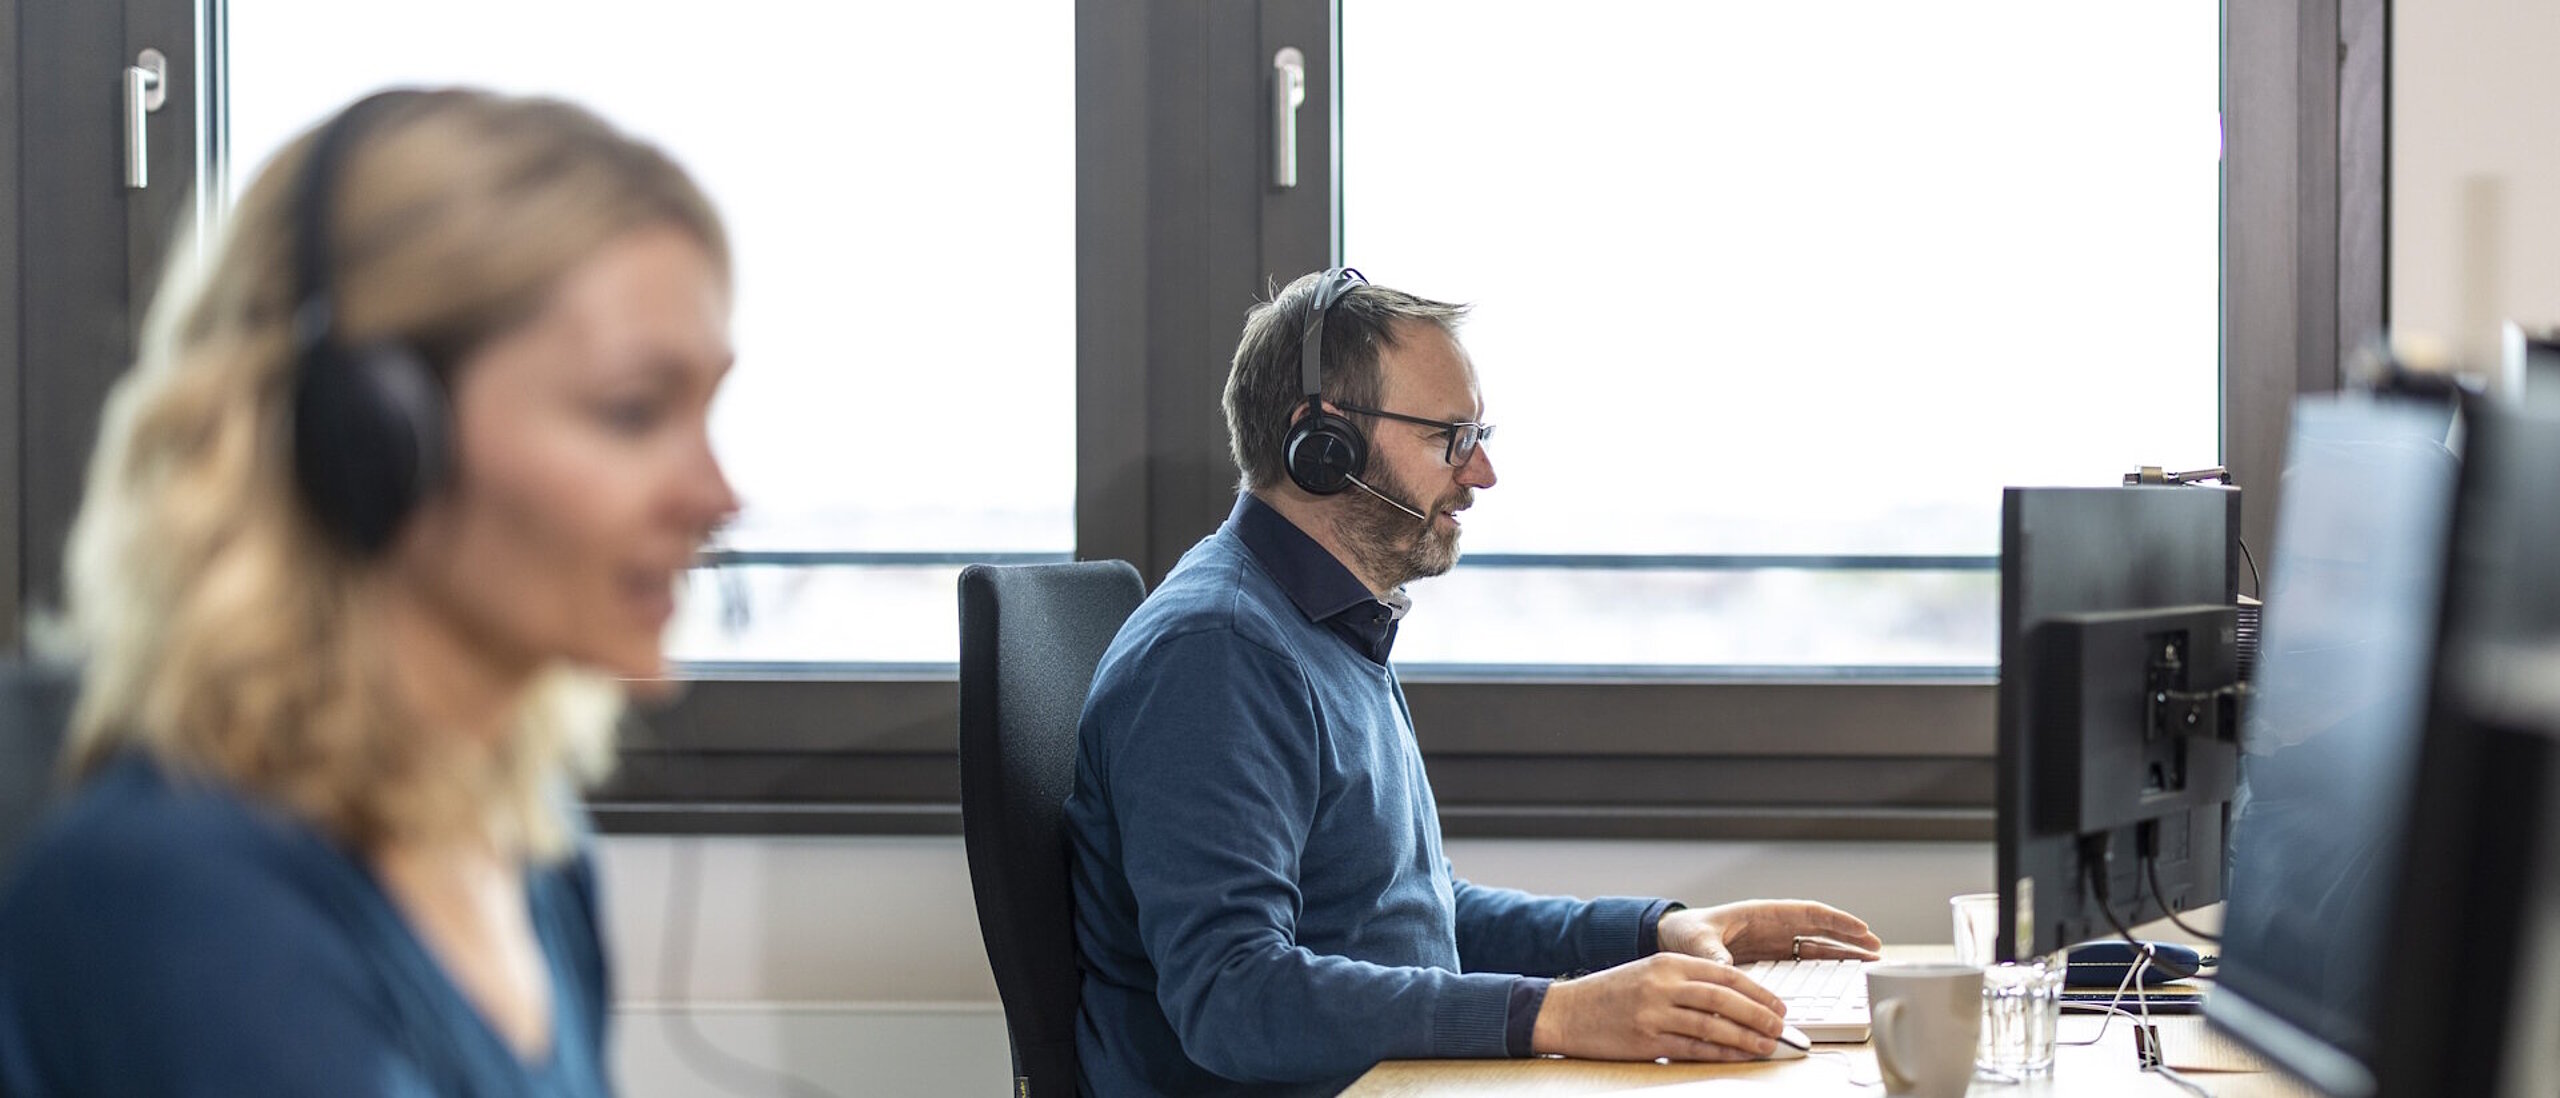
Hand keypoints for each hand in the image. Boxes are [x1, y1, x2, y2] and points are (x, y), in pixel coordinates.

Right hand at [1529, 953, 1788, 1061]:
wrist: (1566, 1011)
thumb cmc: (1610, 995)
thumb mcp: (1648, 973)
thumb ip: (1686, 982)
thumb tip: (1734, 1002)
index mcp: (1667, 962)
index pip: (1724, 974)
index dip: (1757, 991)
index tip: (1779, 1005)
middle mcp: (1662, 984)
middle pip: (1724, 998)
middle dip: (1760, 1014)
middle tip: (1783, 1027)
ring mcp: (1654, 1013)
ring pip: (1713, 1025)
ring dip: (1747, 1037)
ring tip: (1770, 1045)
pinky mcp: (1646, 1041)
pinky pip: (1694, 1047)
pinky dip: (1722, 1053)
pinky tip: (1740, 1056)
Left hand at [1659, 900, 1884, 964]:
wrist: (1673, 940)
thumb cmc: (1685, 933)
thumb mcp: (1697, 942)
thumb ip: (1713, 953)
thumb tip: (1726, 967)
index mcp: (1761, 914)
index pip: (1806, 913)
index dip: (1835, 920)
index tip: (1860, 928)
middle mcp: (1773, 926)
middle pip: (1820, 929)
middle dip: (1848, 936)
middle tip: (1876, 948)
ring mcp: (1775, 942)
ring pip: (1817, 944)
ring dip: (1843, 952)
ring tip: (1870, 960)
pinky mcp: (1771, 957)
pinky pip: (1804, 959)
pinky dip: (1825, 965)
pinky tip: (1843, 973)